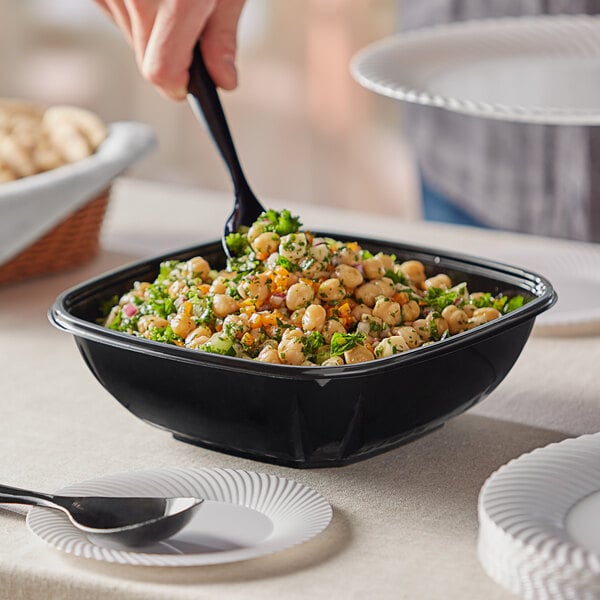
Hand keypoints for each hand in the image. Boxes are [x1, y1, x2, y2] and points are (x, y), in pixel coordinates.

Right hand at [94, 0, 245, 99]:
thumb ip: (223, 36)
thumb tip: (224, 82)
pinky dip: (134, 9)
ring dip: (152, 30)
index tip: (189, 86)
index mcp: (179, 1)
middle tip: (191, 22)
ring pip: (131, 37)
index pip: (163, 73)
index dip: (179, 85)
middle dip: (170, 54)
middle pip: (146, 59)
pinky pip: (116, 13)